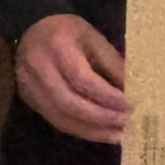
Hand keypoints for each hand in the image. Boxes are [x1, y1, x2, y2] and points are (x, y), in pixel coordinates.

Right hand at [15, 13, 129, 143]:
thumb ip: (113, 65)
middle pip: (70, 103)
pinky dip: (81, 130)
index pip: (82, 79)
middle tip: (127, 124)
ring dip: (93, 130)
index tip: (131, 105)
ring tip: (118, 135)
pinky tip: (100, 133)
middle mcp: (38, 67)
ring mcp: (29, 85)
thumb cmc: (69, 32)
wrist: (33, 28)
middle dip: (101, 117)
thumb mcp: (95, 39)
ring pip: (61, 117)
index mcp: (57, 46)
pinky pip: (56, 121)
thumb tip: (135, 93)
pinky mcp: (28, 99)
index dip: (107, 96)